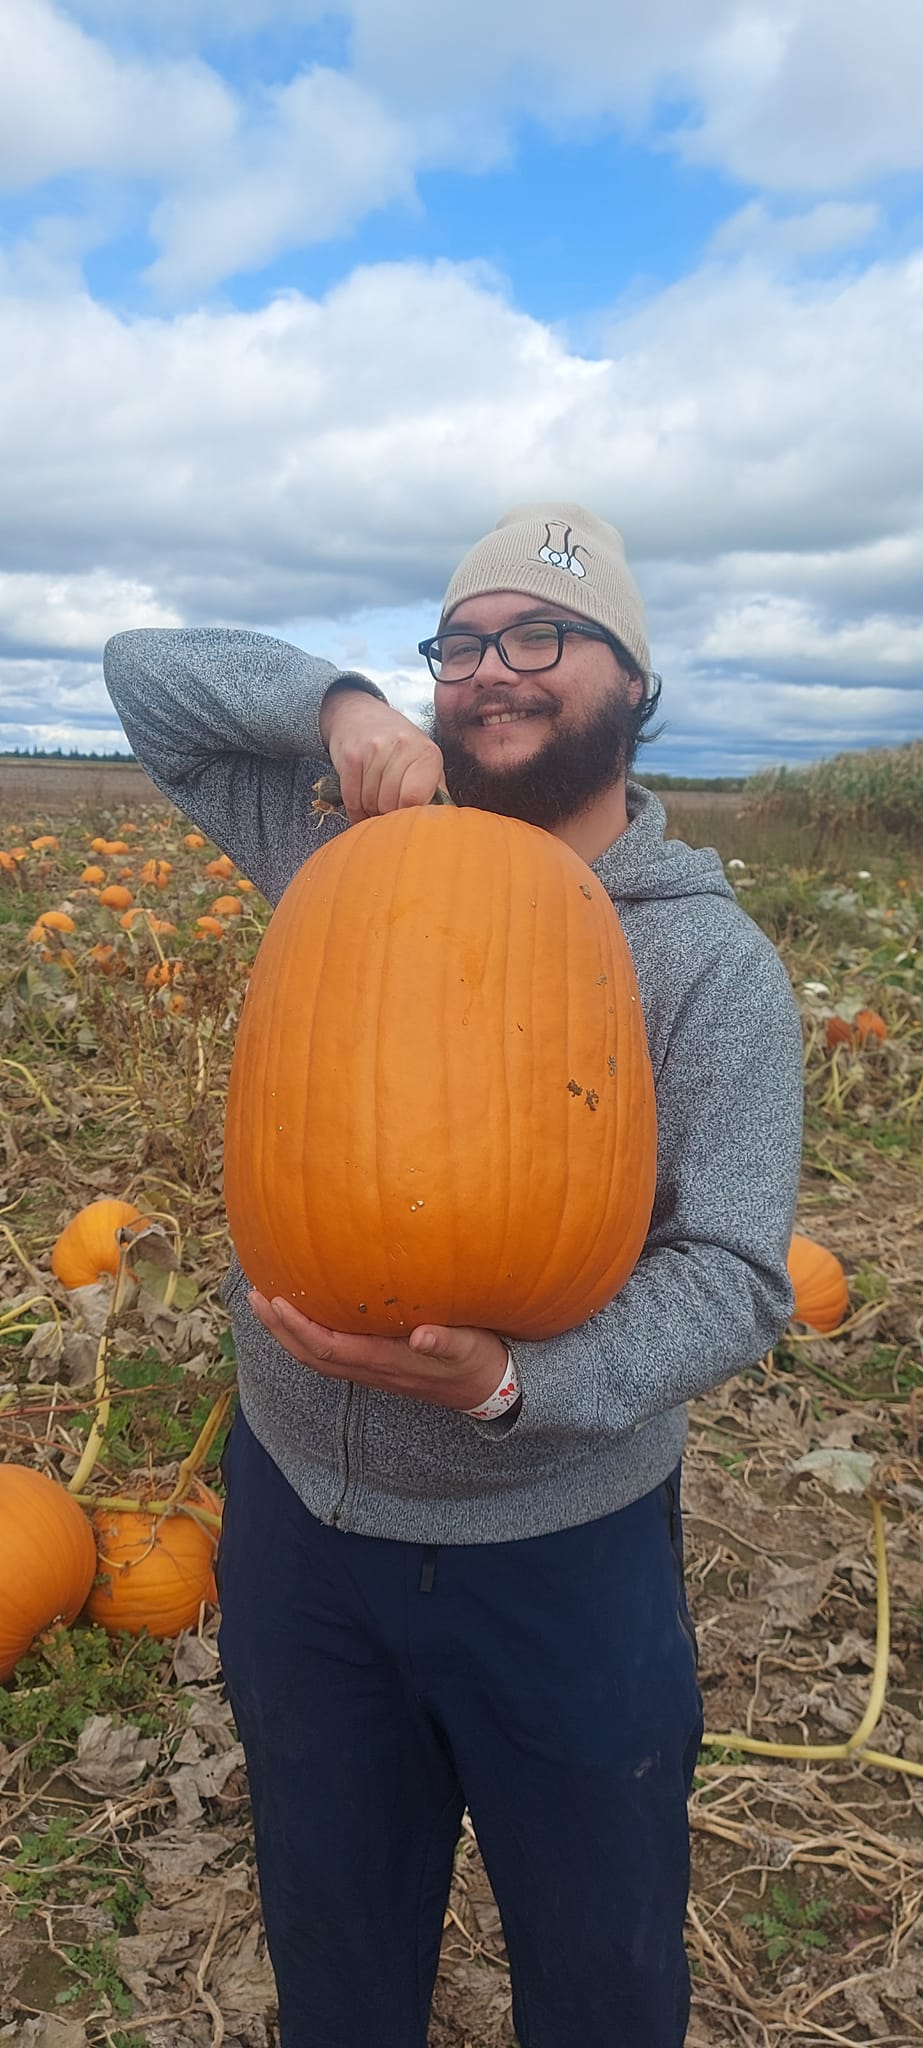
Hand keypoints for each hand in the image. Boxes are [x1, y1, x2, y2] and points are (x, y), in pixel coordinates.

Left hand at [247, 1292, 509, 1411]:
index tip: (277, 1300)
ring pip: (318, 1357)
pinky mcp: (378, 1365)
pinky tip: (305, 1312)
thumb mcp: (468, 1348)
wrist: (490, 1391)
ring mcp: (373, 1370)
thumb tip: (421, 1334)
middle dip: (280, 1328)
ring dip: (288, 1332)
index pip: (330, 1349)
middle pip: (312, 1356)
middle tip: (256, 1295)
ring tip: (267, 1301)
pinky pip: (332, 1353)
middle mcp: (372, 1370)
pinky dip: (309, 1334)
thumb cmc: (480, 1362)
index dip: (300, 1328)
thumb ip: (444, 1340)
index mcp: (388, 1362)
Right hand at [319, 689, 445, 822]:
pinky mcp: (351, 756)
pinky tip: (361, 801)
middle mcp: (402, 747)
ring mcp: (374, 749)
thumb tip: (446, 821)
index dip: (407, 815)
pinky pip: (351, 799)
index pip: (415, 799)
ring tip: (375, 799)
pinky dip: (355, 809)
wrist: (361, 715)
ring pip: (369, 803)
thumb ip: (437, 791)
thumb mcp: (424, 761)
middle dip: (387, 814)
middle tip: (387, 807)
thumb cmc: (398, 744)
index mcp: (428, 753)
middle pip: (389, 804)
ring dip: (370, 810)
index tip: (405, 817)